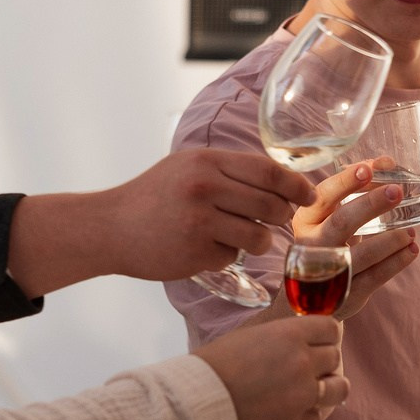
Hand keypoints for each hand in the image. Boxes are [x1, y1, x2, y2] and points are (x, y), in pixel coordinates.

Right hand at [9, 150, 314, 294]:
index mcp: (206, 161)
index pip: (269, 172)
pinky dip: (226, 256)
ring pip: (258, 236)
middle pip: (270, 205)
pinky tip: (204, 249)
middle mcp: (204, 187)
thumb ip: (230, 170)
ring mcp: (199, 222)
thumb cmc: (154, 197)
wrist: (110, 228)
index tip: (309, 197)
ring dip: (257, 241)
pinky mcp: (194, 252)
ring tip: (237, 237)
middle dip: (281, 217)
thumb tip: (283, 181)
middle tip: (277, 220)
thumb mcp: (189, 168)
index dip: (297, 186)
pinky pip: (232, 257)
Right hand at [193, 316, 348, 419]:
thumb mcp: (249, 335)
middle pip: (335, 356)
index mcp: (290, 334)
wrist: (193, 406)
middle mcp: (303, 362)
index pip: (331, 328)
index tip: (317, 341)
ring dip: (328, 387)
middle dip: (322, 360)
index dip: (325, 334)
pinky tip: (292, 411)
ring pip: (340, 387)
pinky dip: (309, 413)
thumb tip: (301, 337)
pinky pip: (319, 416)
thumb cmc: (212, 366)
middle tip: (304, 367)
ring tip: (310, 391)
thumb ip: (280, 335)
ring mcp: (304, 395)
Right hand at [291, 161, 419, 314]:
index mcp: (305, 219)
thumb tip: (388, 163)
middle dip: (371, 204)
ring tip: (411, 231)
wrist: (310, 296)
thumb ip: (356, 188)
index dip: (346, 181)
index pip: (324, 196)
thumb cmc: (328, 242)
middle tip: (397, 191)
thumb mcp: (332, 214)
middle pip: (342, 222)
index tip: (369, 168)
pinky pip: (375, 277)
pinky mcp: (346, 295)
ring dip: (390, 240)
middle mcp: (311, 245)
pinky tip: (411, 250)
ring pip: (361, 255)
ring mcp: (327, 273)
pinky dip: (396, 262)